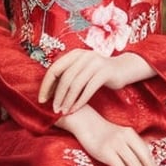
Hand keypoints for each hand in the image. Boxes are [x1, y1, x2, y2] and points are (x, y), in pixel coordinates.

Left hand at [38, 49, 152, 114]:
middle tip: (53, 109)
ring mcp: (95, 63)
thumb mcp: (83, 68)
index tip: (42, 100)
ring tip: (63, 111)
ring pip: (76, 84)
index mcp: (75, 54)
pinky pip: (88, 89)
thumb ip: (69, 74)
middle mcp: (84, 56)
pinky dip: (80, 101)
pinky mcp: (105, 73)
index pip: (55, 69)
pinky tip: (75, 109)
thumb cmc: (99, 72)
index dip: (46, 85)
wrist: (124, 68)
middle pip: (65, 77)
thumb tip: (49, 89)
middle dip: (57, 95)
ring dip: (67, 100)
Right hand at [57, 105, 161, 165]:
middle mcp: (125, 138)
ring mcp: (115, 144)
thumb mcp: (120, 135)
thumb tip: (143, 162)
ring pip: (133, 163)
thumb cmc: (103, 132)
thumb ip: (131, 145)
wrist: (84, 123)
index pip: (146, 152)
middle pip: (142, 158)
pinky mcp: (105, 151)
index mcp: (131, 133)